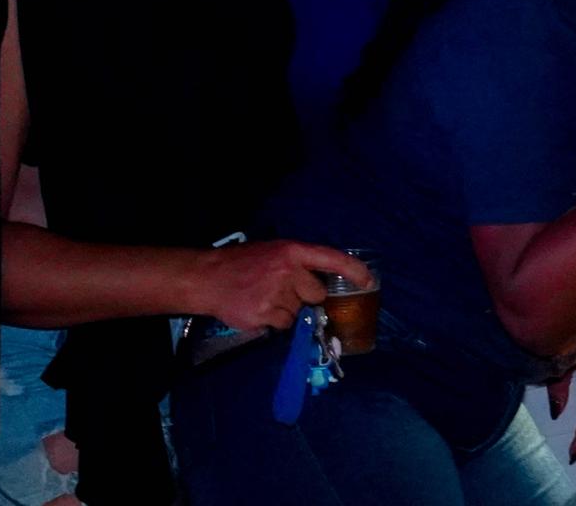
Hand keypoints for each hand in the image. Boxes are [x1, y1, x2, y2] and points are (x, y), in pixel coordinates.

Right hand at [191, 240, 370, 330]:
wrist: (206, 277)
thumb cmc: (242, 263)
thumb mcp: (272, 251)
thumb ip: (297, 265)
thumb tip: (322, 284)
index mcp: (292, 251)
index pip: (332, 258)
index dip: (354, 270)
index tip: (369, 281)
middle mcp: (288, 271)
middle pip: (317, 293)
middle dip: (305, 295)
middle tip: (282, 290)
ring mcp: (276, 294)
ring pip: (299, 312)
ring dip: (286, 309)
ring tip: (263, 298)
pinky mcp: (265, 315)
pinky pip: (283, 325)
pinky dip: (273, 321)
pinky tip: (257, 309)